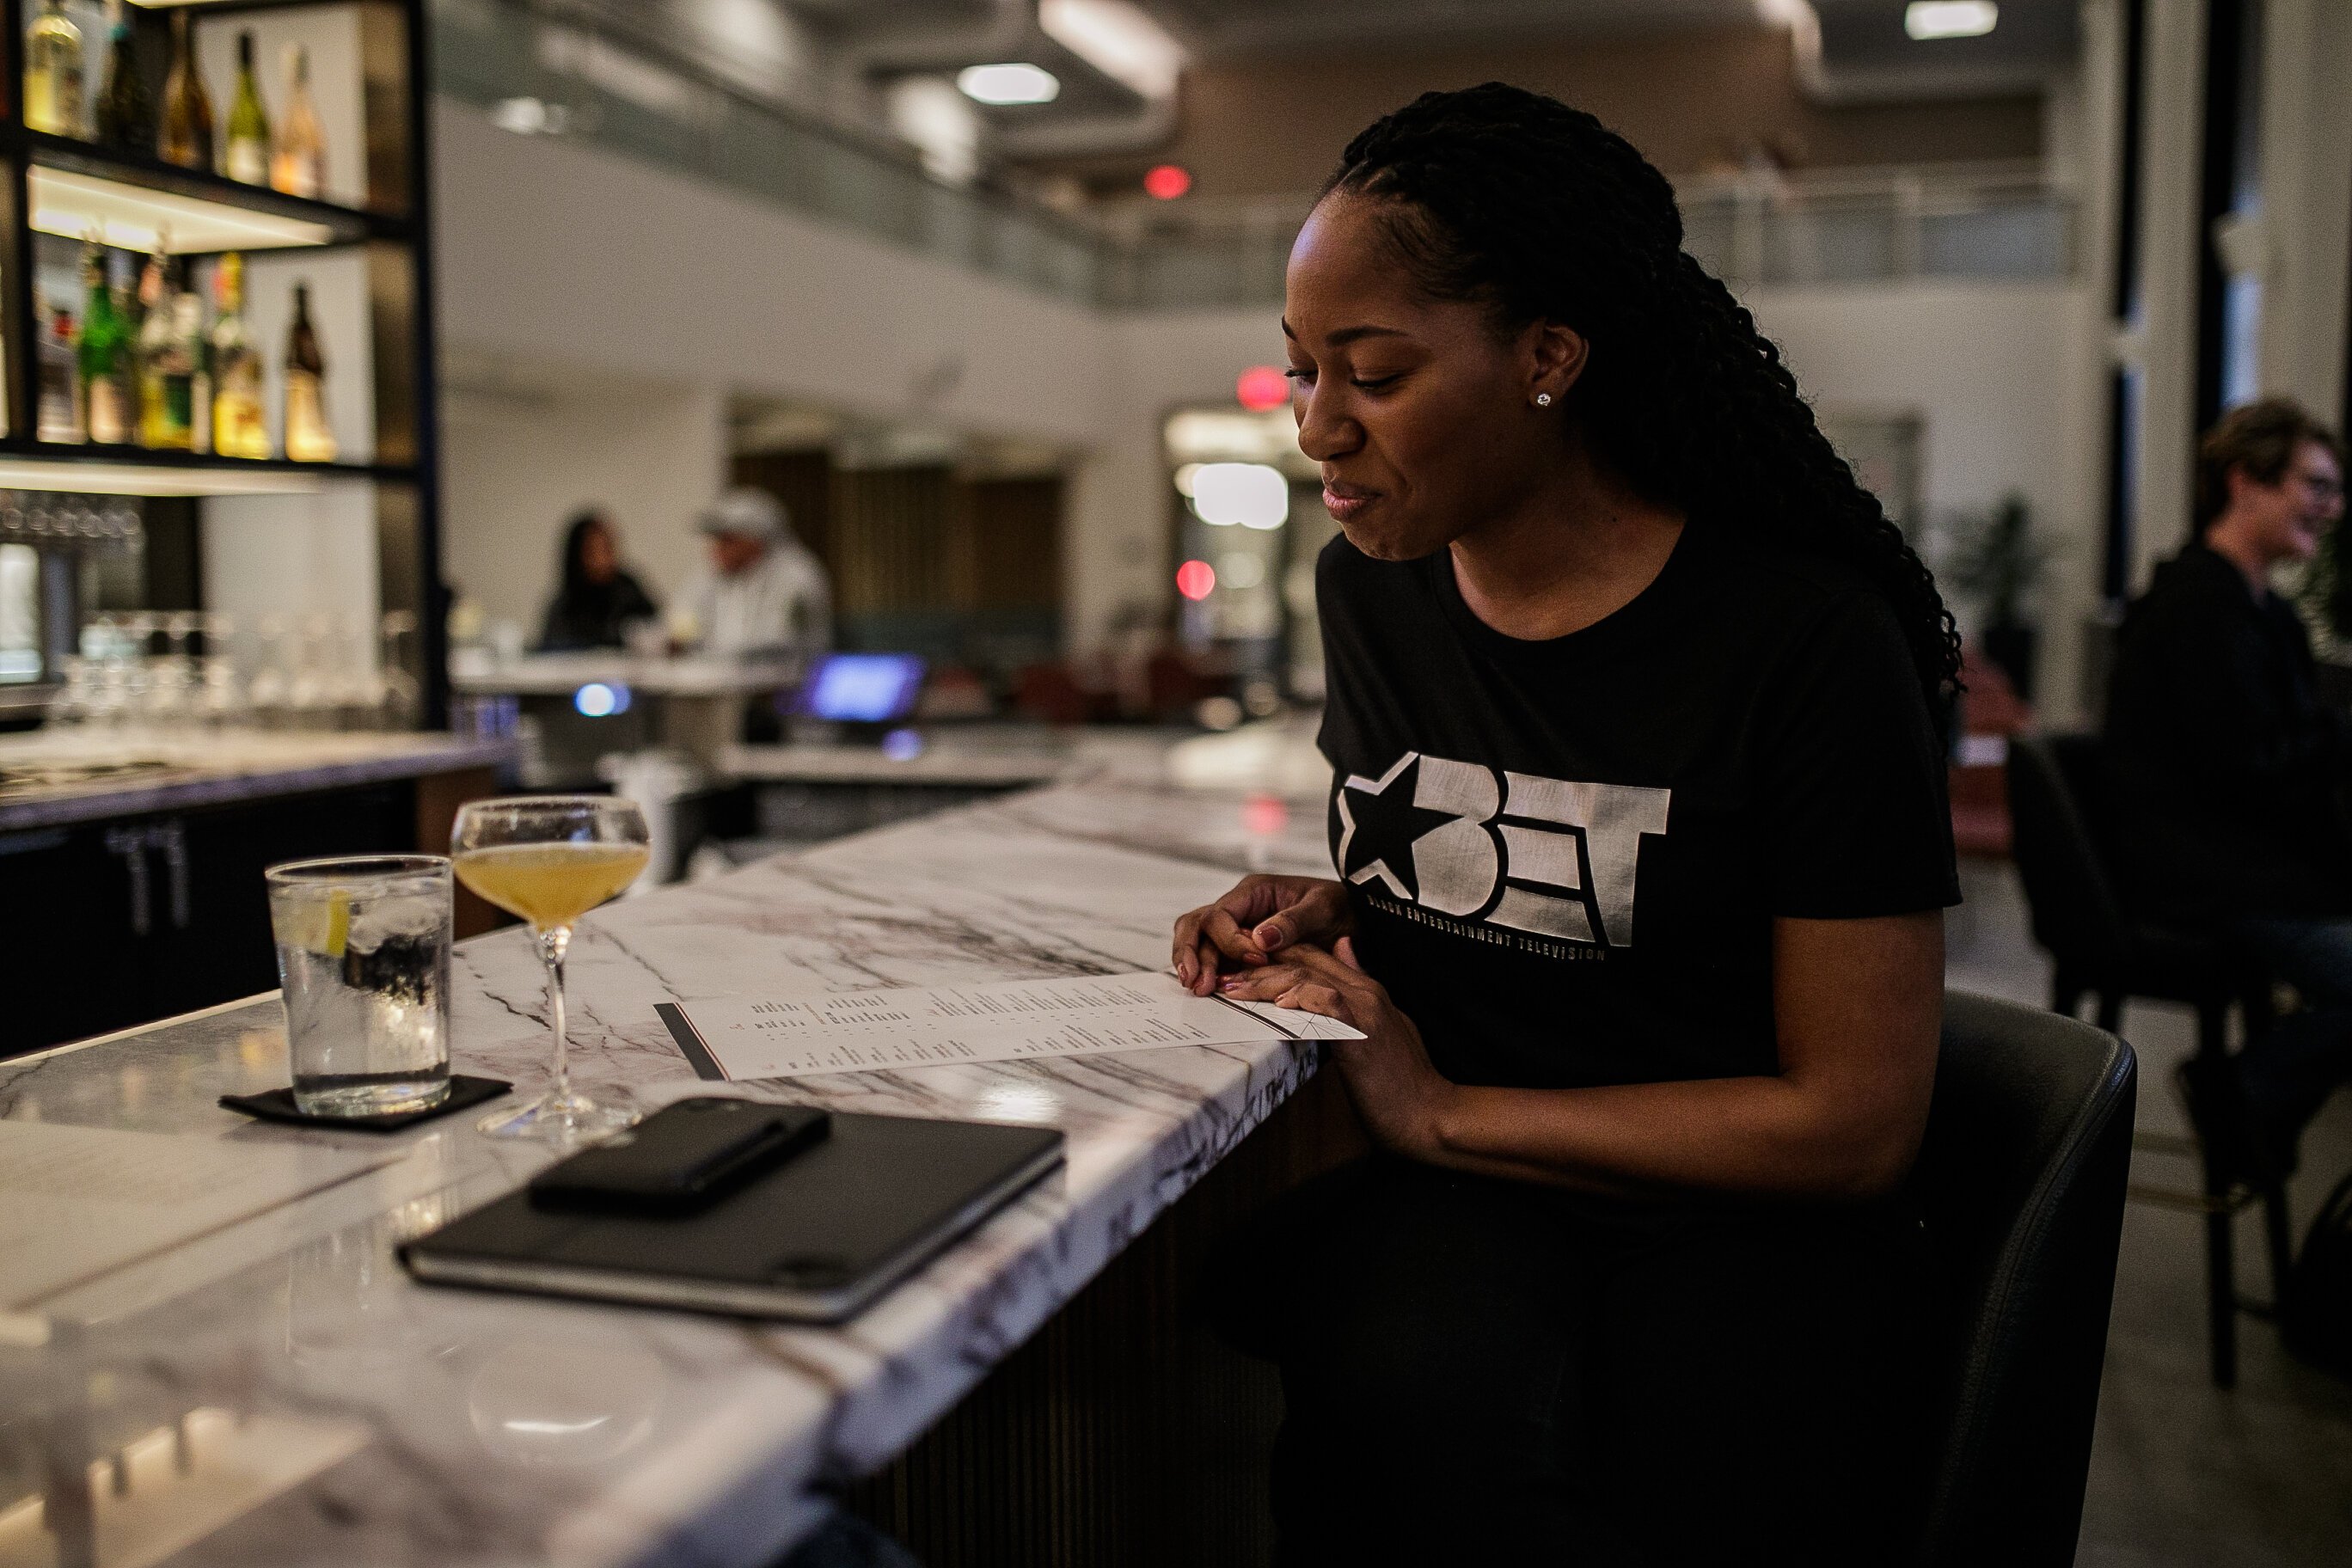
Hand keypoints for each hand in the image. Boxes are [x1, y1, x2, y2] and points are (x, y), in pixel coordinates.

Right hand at [1171, 875, 1351, 995]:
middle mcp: (1239, 907)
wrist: (1353, 919)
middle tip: (1197, 983)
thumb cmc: (1340, 908)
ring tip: (1198, 989)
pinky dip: (1207, 971)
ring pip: (1198, 940)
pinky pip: (1214, 956)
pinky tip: (1208, 990)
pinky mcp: (1241, 948)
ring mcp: (1237, 927)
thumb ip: (1293, 921)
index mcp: (1254, 891)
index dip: (1230, 941)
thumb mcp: (1324, 908)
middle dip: (1191, 952)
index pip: (1220, 914)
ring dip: (1193, 963)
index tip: (1257, 961)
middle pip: (1197, 925)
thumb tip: (1259, 939)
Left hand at [1217, 938, 1454, 1159]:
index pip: (1314, 957)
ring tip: (1234, 990)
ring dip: (1266, 982)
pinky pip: (1329, 1003)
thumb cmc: (1403, 1084)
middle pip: (1305, 961)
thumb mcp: (1381, 1032)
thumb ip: (1359, 1001)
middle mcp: (1366, 992)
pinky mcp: (1363, 1034)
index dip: (1275, 957)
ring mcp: (1366, 1010)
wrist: (1429, 1115)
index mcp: (1367, 991)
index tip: (1241, 967)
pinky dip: (1303, 999)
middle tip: (1224, 976)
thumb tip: (1343, 962)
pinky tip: (1278, 1005)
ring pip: (1309, 978)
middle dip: (1259, 966)